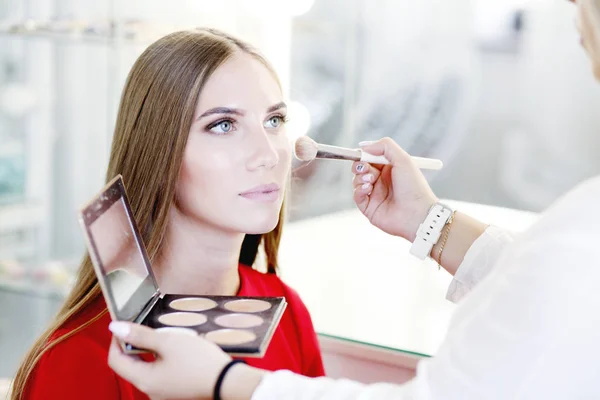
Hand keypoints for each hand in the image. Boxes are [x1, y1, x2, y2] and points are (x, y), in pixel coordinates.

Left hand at [107, 321, 230, 399]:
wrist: (227, 382)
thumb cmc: (199, 362)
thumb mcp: (168, 342)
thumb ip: (140, 335)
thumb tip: (115, 327)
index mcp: (144, 380)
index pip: (116, 360)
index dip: (116, 340)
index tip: (124, 325)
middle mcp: (150, 390)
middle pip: (130, 365)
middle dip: (134, 344)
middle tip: (145, 325)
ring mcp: (163, 393)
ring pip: (147, 368)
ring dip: (150, 350)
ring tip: (164, 334)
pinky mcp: (174, 391)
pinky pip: (160, 373)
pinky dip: (162, 359)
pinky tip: (175, 348)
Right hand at [352, 137, 438, 241]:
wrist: (417, 213)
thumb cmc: (414, 187)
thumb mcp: (403, 159)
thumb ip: (385, 146)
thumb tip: (363, 146)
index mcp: (390, 169)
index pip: (371, 158)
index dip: (364, 155)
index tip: (361, 153)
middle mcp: (381, 181)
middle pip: (361, 169)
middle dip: (359, 166)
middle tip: (366, 168)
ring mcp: (375, 195)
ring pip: (356, 181)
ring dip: (360, 177)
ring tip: (370, 180)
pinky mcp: (369, 208)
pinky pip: (357, 196)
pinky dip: (359, 190)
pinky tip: (367, 189)